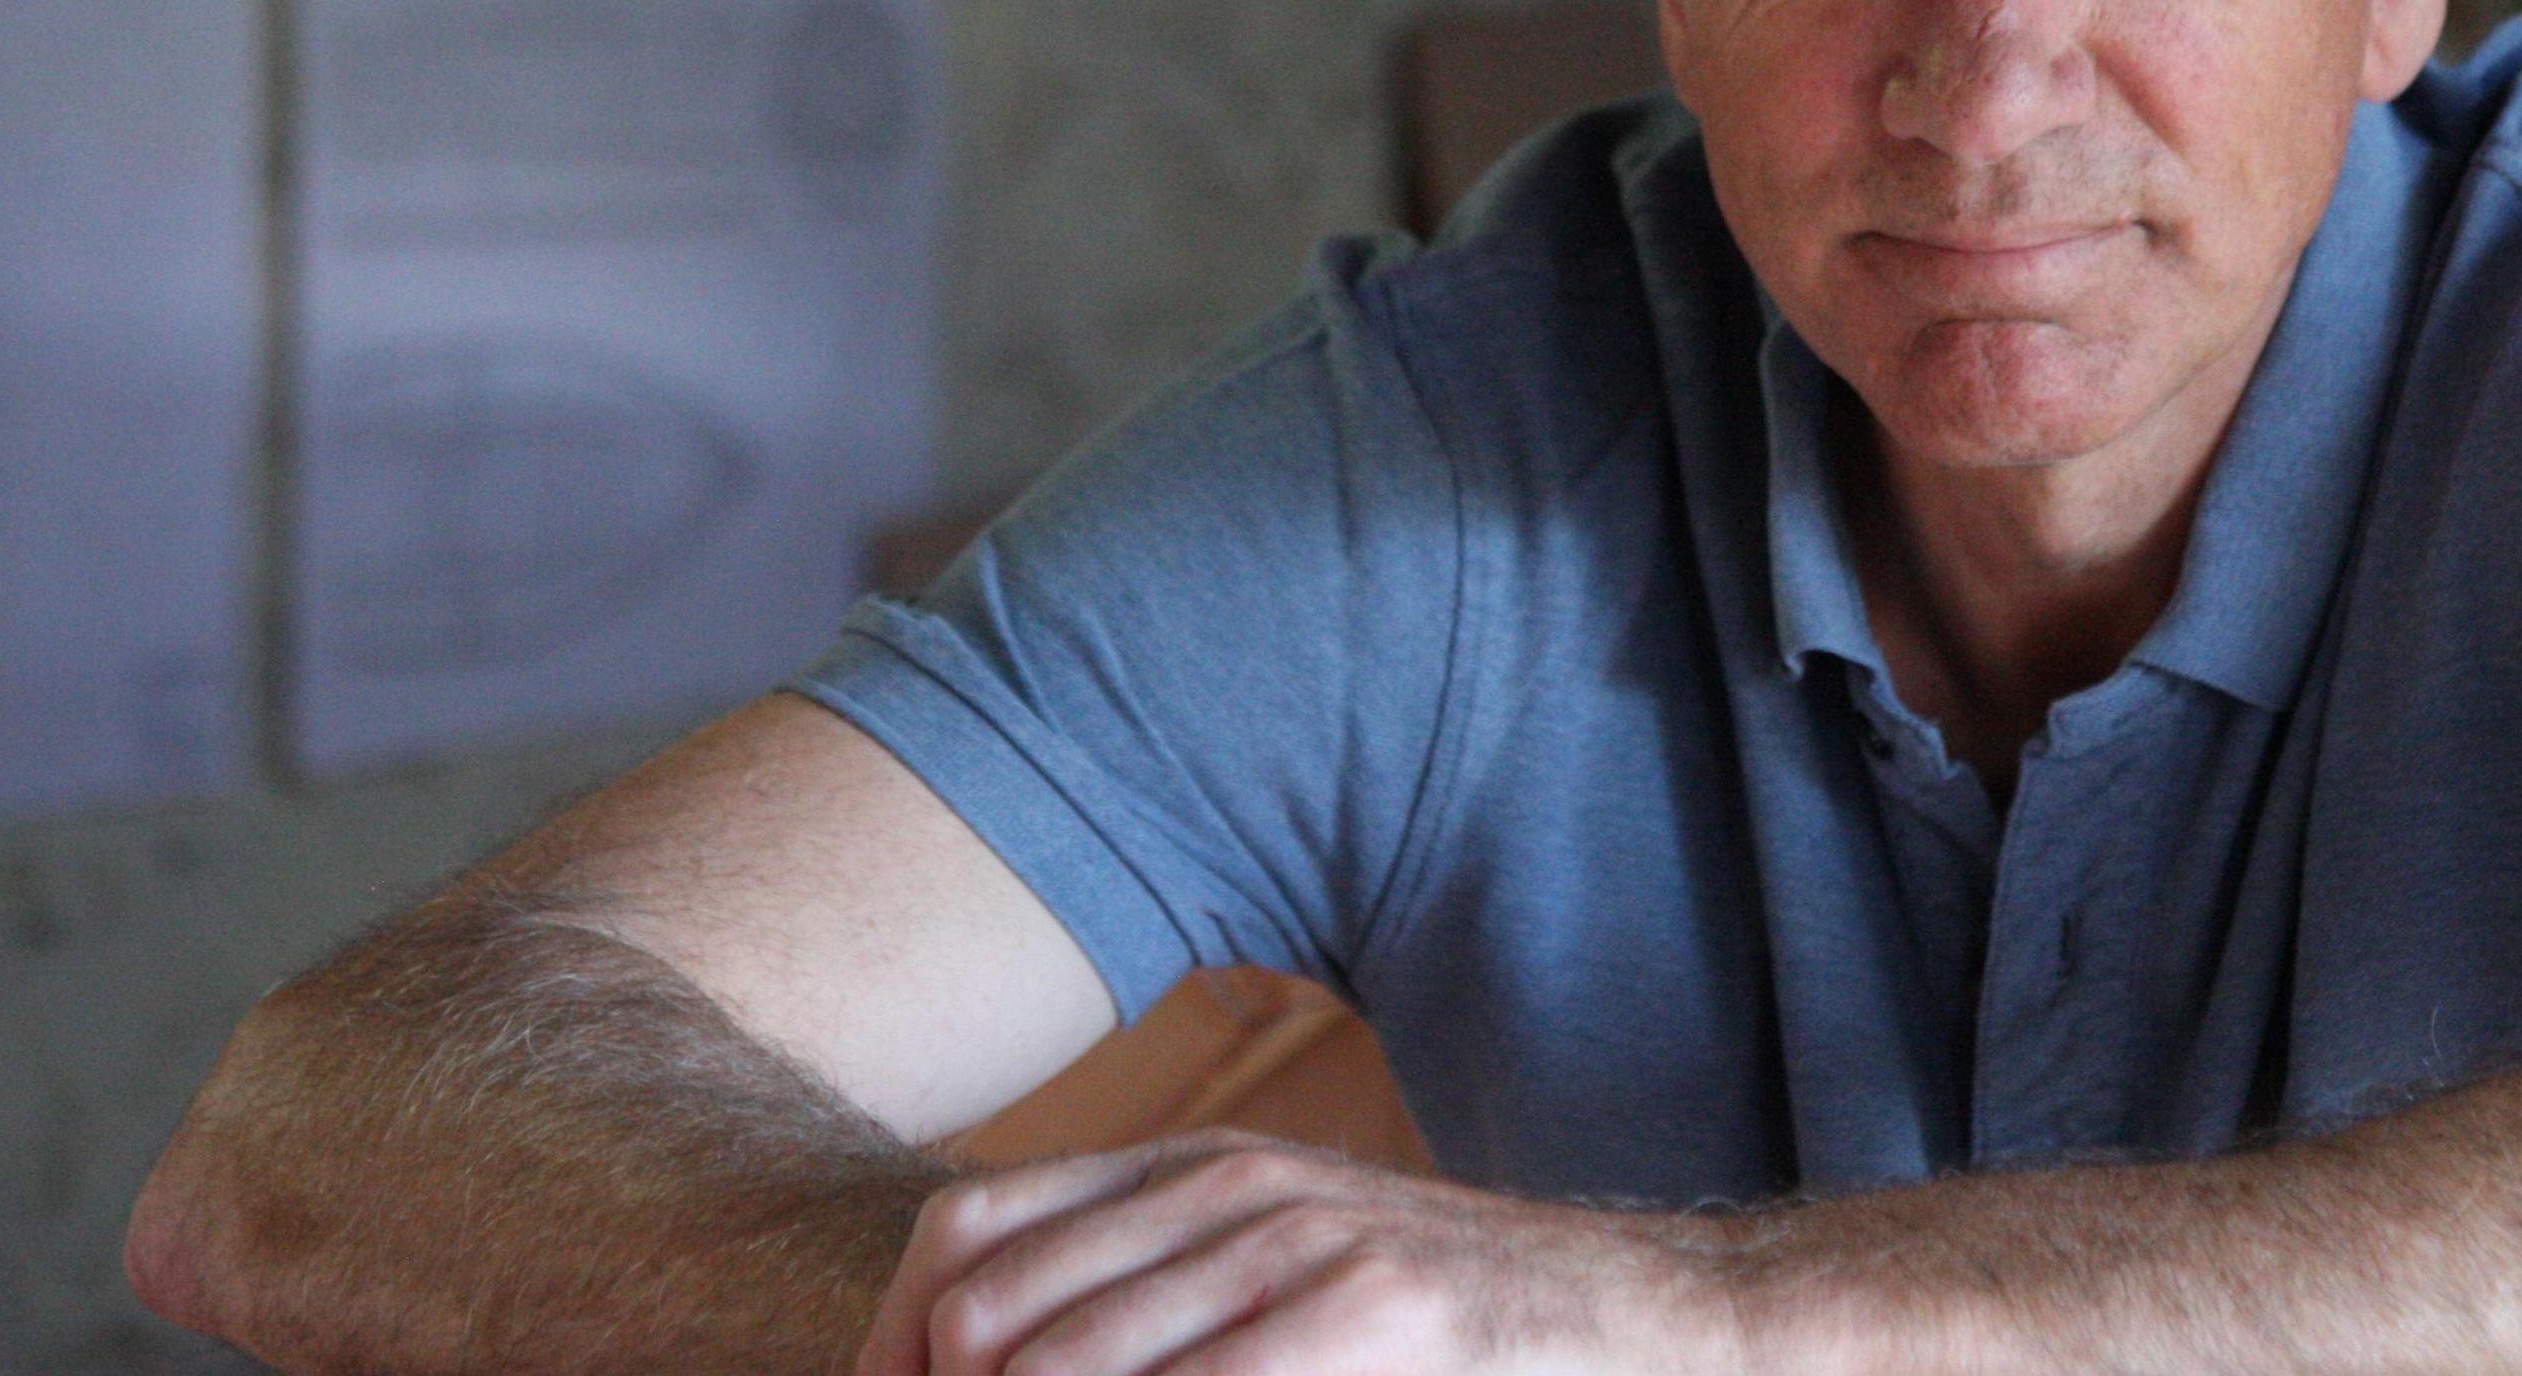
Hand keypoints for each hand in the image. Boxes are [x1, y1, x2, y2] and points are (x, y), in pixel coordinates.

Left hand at [855, 1130, 1752, 1375]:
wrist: (1632, 1311)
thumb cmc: (1439, 1319)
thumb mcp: (1280, 1264)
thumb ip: (1150, 1294)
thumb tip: (973, 1354)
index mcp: (1188, 1166)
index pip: (963, 1233)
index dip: (889, 1348)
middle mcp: (1227, 1184)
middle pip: (984, 1307)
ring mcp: (1300, 1240)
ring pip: (1063, 1362)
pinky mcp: (1371, 1309)